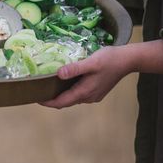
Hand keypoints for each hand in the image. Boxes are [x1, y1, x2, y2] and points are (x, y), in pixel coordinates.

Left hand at [41, 39, 162, 108]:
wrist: (128, 60)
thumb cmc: (110, 59)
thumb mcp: (91, 62)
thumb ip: (75, 68)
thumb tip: (58, 74)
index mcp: (85, 92)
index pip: (62, 102)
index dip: (47, 102)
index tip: (35, 98)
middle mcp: (88, 97)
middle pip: (66, 102)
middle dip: (52, 99)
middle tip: (38, 91)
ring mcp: (94, 95)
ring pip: (73, 98)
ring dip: (60, 95)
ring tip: (48, 86)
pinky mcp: (97, 90)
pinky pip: (79, 94)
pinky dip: (69, 91)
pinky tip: (65, 81)